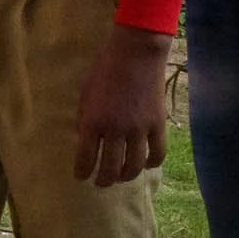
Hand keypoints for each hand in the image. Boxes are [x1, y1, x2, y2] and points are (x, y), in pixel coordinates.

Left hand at [74, 24, 171, 186]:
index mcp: (92, 121)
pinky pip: (157, 153)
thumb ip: (85, 118)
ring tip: (120, 178)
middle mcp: (115, 130)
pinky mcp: (158, 125)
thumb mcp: (85, 93)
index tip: (80, 177)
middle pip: (110, 167)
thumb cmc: (104, 70)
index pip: (85, 157)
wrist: (135, 54)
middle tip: (99, 183)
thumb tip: (85, 139)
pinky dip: (152, 164)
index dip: (82, 171)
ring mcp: (139, 129)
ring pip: (135, 165)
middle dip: (103, 179)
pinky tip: (146, 166)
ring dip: (126, 176)